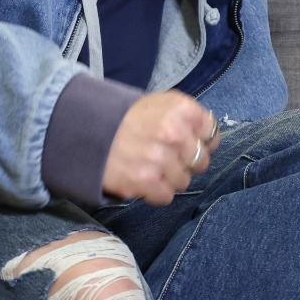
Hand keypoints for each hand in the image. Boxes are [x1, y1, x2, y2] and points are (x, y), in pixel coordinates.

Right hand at [101, 91, 219, 203]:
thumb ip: (189, 117)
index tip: (189, 143)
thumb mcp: (161, 103)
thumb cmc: (129, 118)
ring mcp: (160, 158)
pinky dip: (156, 191)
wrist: (88, 131)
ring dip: (170, 177)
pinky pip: (166, 195)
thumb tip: (210, 139)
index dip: (202, 141)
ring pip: (184, 181)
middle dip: (186, 161)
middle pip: (201, 160)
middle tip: (166, 156)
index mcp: (181, 109)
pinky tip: (143, 178)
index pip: (211, 133)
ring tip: (151, 166)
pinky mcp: (145, 181)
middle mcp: (174, 132)